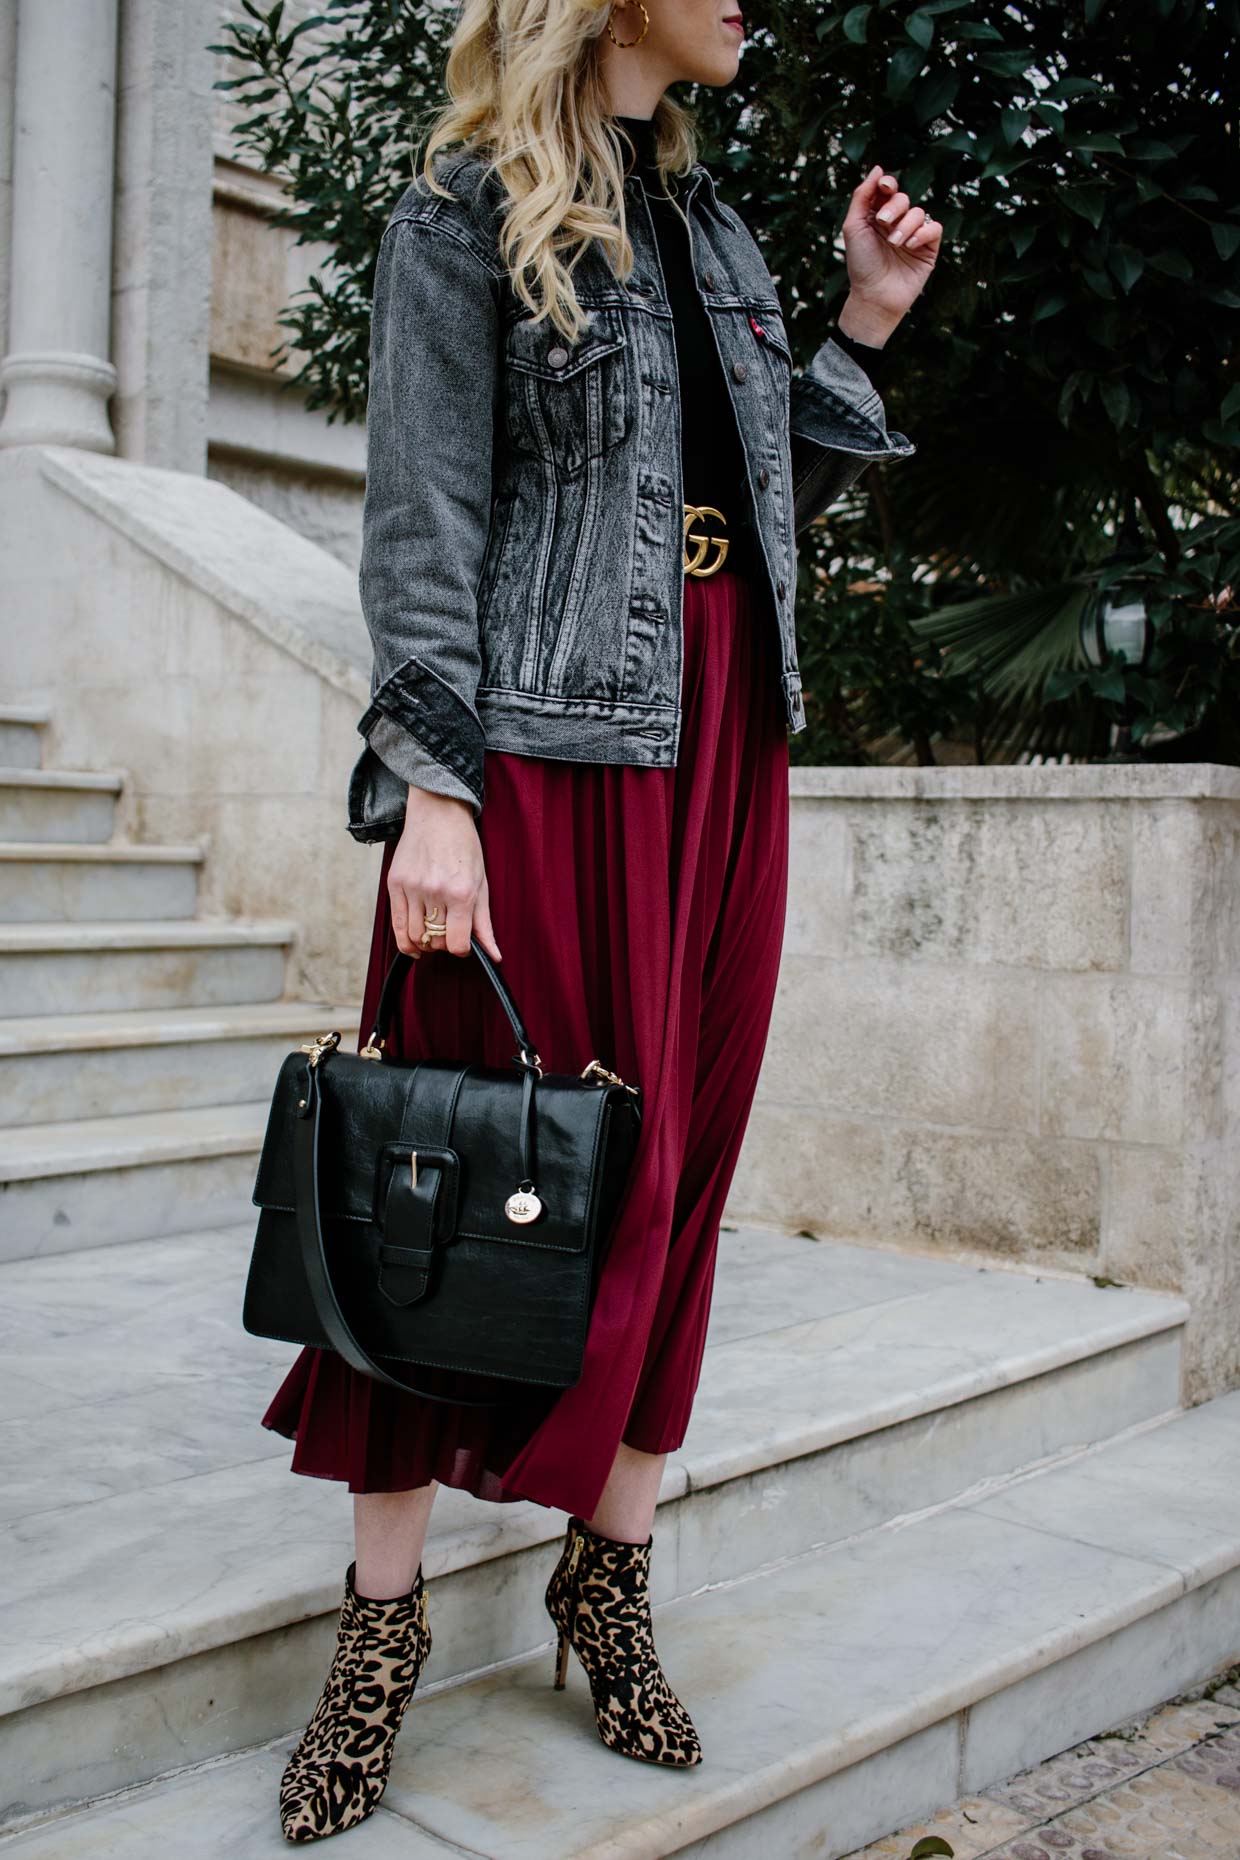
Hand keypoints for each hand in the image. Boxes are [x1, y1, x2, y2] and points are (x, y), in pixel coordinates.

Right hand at [388, 788, 500, 962]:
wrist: (438, 813)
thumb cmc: (464, 847)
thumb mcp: (482, 883)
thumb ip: (484, 924)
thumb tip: (494, 957)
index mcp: (461, 892)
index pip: (456, 943)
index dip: (461, 950)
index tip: (463, 944)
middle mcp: (435, 891)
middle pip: (435, 941)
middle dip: (444, 943)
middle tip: (449, 932)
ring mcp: (412, 888)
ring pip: (414, 936)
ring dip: (425, 942)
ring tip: (434, 932)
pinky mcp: (394, 883)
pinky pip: (396, 924)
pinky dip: (405, 941)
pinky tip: (414, 946)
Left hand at [839, 165, 941, 340]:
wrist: (874, 296)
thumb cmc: (861, 265)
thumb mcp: (854, 227)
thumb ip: (862, 196)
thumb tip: (878, 169)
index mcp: (877, 217)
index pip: (888, 190)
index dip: (888, 184)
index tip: (884, 187)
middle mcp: (897, 224)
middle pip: (903, 198)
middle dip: (894, 207)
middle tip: (883, 223)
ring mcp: (914, 236)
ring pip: (919, 212)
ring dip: (905, 225)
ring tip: (894, 244)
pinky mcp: (928, 249)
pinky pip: (934, 228)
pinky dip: (923, 233)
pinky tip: (910, 246)